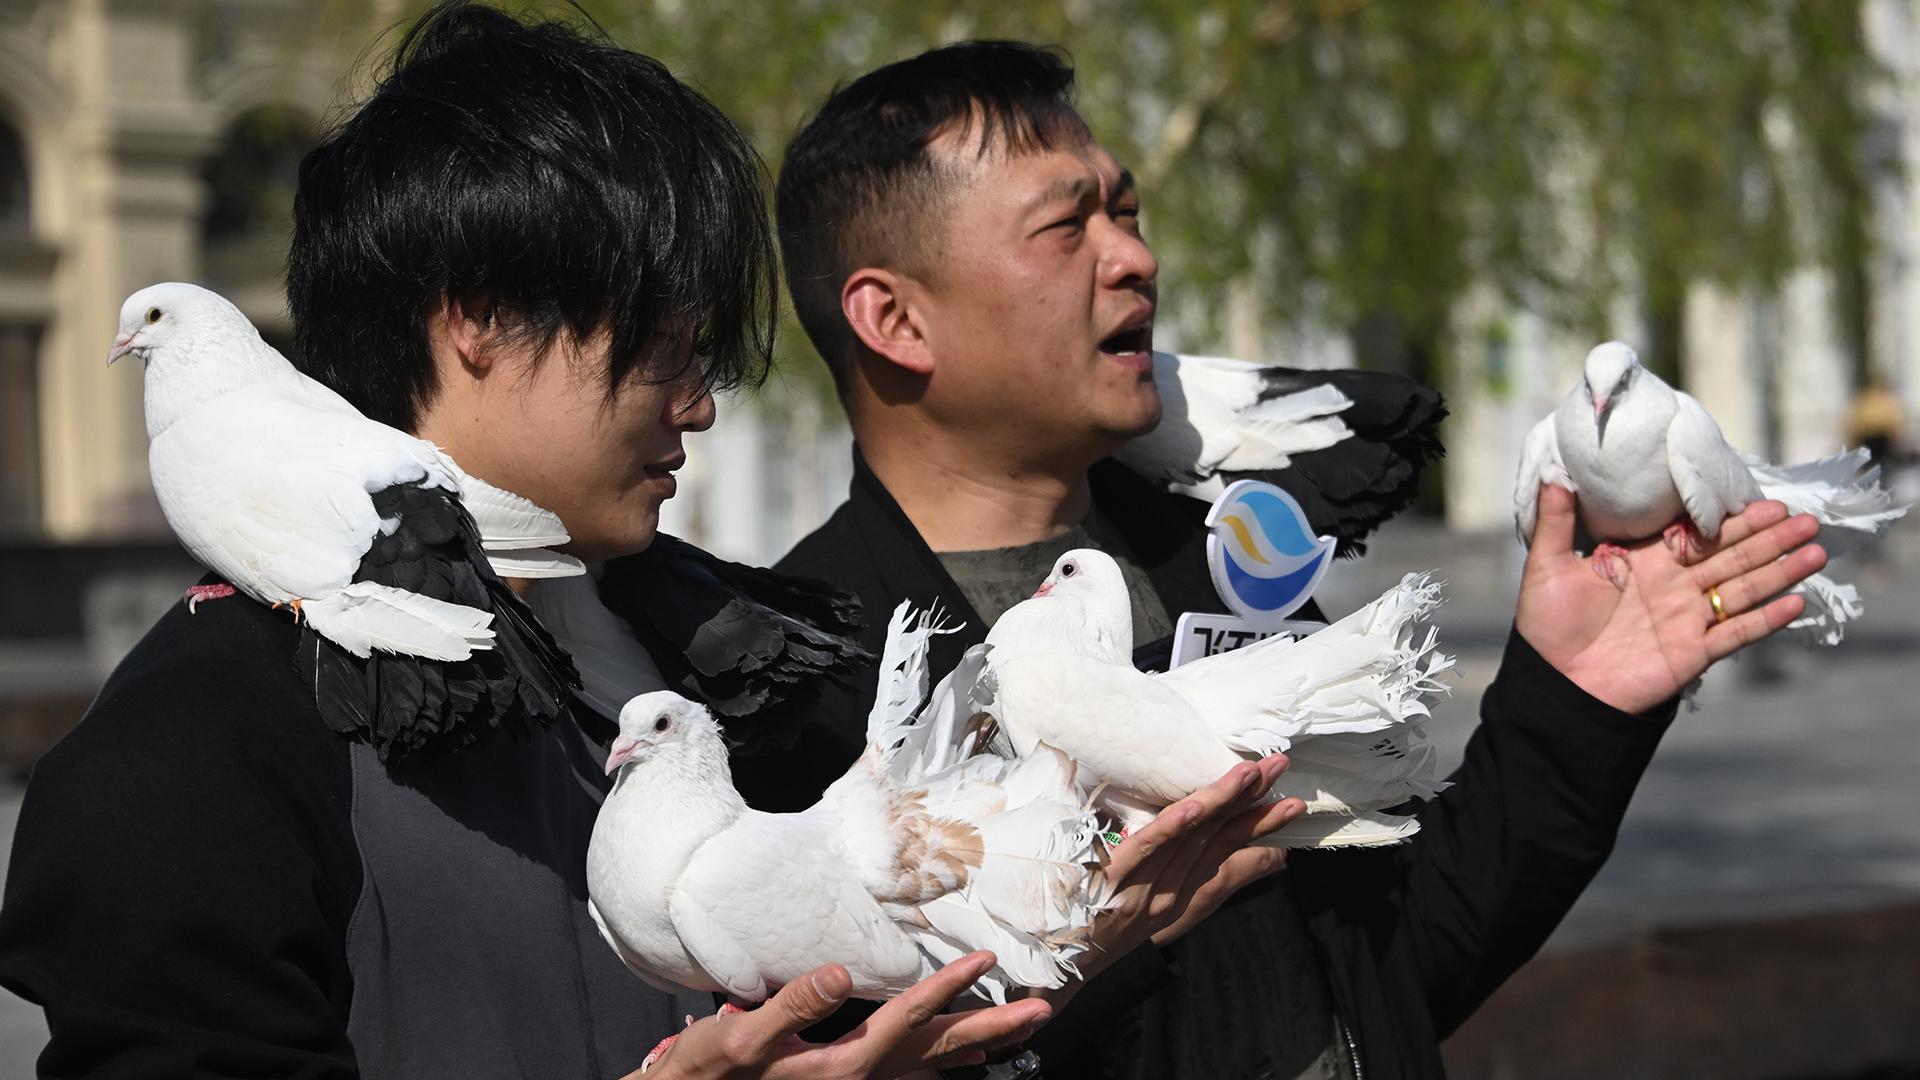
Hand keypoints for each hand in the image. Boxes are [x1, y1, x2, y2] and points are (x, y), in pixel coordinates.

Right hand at [630, 951, 1049, 1079]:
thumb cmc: (717, 1069)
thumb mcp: (745, 1037)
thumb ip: (794, 1007)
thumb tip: (837, 975)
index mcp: (846, 1064)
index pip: (908, 1017)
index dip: (948, 987)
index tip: (986, 959)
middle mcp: (863, 1078)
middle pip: (940, 1050)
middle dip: (992, 1026)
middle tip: (1042, 1009)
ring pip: (933, 1064)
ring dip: (979, 1044)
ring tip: (1022, 1027)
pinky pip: (912, 1071)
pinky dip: (944, 1063)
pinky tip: (964, 1058)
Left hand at [1069, 756, 1305, 984]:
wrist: (1055, 968)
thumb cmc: (1102, 931)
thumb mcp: (1159, 914)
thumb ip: (1204, 885)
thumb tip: (1260, 861)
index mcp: (1180, 898)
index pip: (1229, 854)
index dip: (1261, 826)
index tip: (1293, 802)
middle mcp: (1170, 894)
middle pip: (1216, 840)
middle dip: (1252, 802)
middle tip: (1281, 767)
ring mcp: (1143, 889)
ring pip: (1188, 838)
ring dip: (1220, 801)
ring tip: (1250, 773)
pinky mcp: (1111, 882)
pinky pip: (1144, 851)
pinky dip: (1170, 829)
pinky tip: (1191, 807)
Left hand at [1516, 484, 1826, 712]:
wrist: (1554, 684)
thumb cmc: (1547, 626)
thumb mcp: (1547, 566)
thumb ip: (1556, 521)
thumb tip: (1552, 473)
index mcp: (1646, 563)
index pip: (1699, 535)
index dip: (1733, 520)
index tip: (1766, 502)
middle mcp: (1674, 587)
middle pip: (1731, 557)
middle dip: (1769, 539)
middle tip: (1807, 519)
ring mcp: (1687, 620)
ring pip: (1743, 589)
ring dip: (1780, 571)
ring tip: (1816, 552)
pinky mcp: (1693, 653)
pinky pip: (1737, 633)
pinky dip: (1766, 619)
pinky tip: (1796, 602)